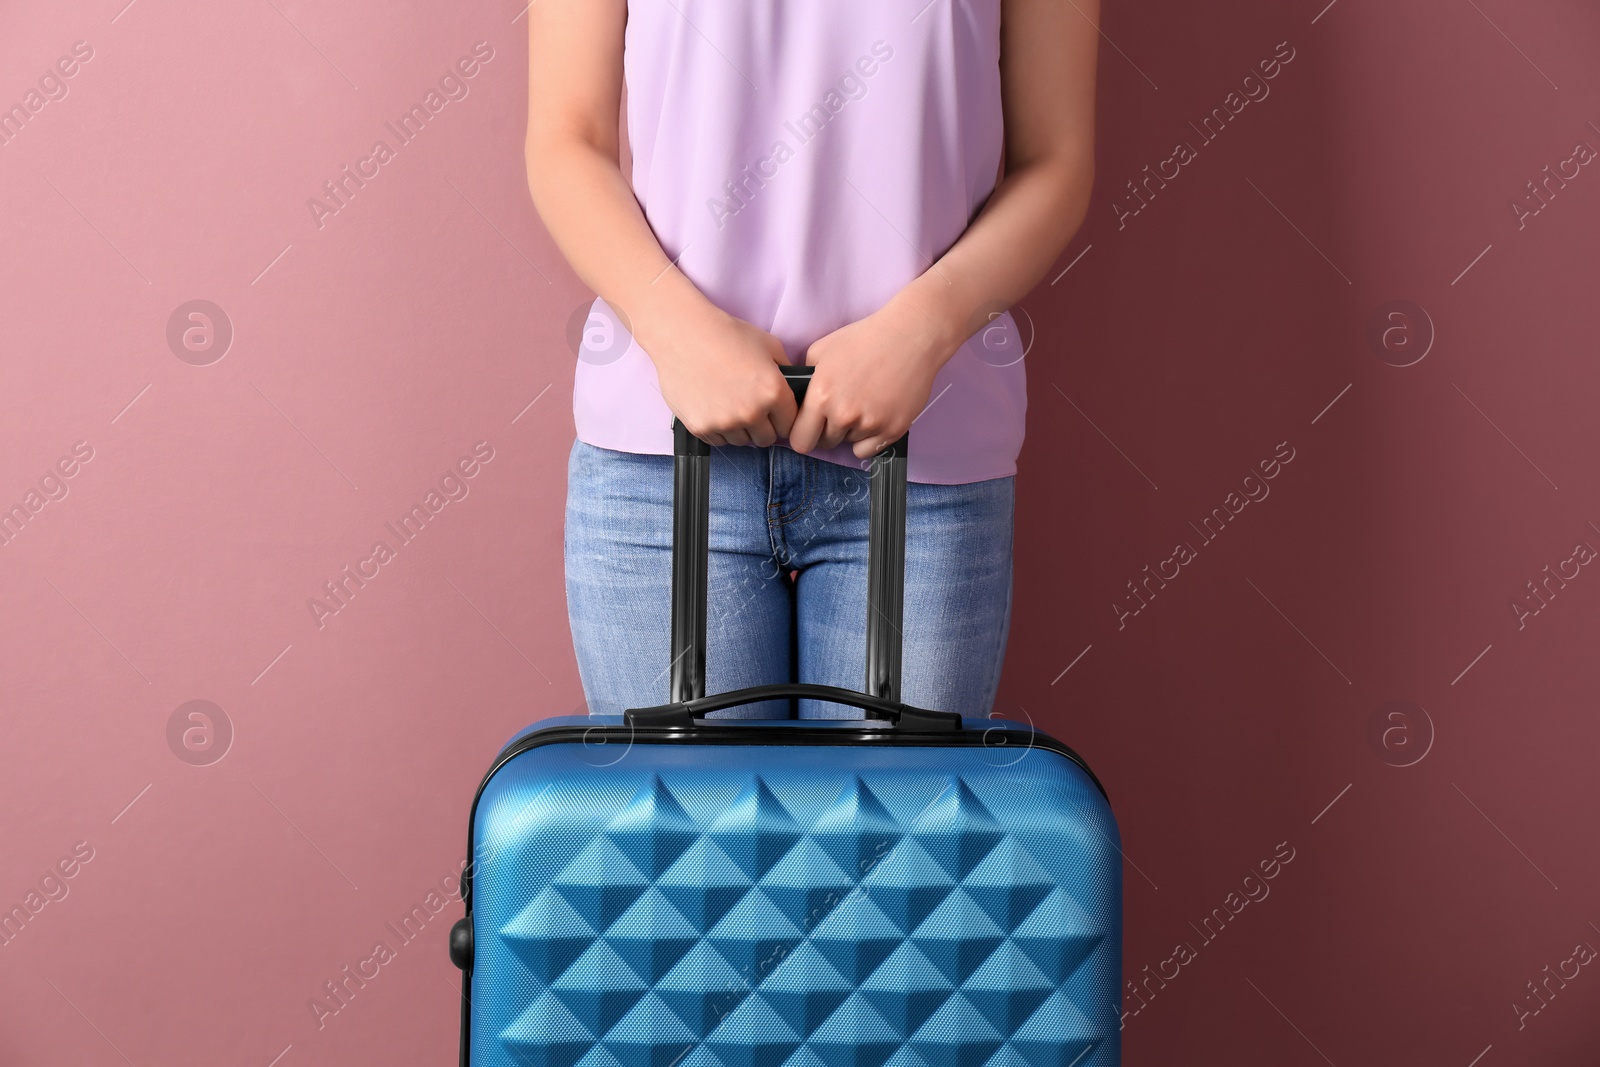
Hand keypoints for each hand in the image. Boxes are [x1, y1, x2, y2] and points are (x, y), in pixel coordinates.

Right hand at [650, 307, 797, 446]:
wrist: (682, 332)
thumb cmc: (725, 333)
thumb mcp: (768, 344)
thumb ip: (786, 371)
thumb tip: (795, 389)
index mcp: (774, 392)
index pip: (790, 425)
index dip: (782, 417)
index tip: (774, 411)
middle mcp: (752, 412)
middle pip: (767, 439)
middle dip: (762, 426)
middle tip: (750, 407)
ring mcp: (725, 422)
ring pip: (742, 441)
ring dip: (740, 429)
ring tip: (729, 403)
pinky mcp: (701, 428)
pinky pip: (718, 440)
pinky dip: (718, 429)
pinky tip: (713, 405)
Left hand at [787, 302, 950, 459]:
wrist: (911, 336)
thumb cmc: (865, 338)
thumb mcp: (821, 350)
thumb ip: (805, 380)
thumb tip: (799, 400)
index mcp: (821, 396)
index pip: (800, 440)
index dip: (803, 434)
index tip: (809, 427)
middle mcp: (844, 414)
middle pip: (825, 444)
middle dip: (827, 431)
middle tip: (839, 410)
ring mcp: (870, 424)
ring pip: (848, 443)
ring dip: (851, 430)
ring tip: (863, 403)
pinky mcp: (893, 429)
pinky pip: (869, 450)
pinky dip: (868, 439)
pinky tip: (873, 417)